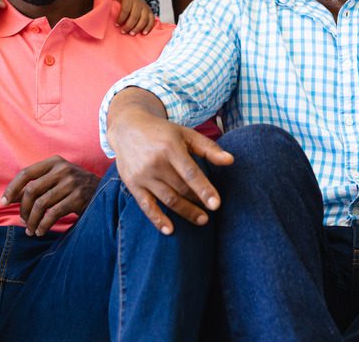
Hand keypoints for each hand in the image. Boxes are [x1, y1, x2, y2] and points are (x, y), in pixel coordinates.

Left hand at [3, 156, 100, 235]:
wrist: (103, 190)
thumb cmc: (73, 186)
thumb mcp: (56, 179)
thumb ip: (36, 185)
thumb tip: (9, 198)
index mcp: (54, 162)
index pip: (26, 173)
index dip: (12, 188)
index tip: (4, 202)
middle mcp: (62, 169)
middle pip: (32, 190)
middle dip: (23, 209)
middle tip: (22, 220)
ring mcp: (71, 183)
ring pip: (41, 204)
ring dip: (32, 220)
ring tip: (30, 229)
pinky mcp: (78, 198)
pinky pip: (53, 214)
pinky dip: (43, 225)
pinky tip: (40, 231)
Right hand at [107, 104, 233, 234]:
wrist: (128, 128)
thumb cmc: (162, 132)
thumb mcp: (185, 134)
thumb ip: (208, 148)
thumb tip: (231, 161)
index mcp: (170, 148)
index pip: (190, 173)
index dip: (204, 189)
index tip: (216, 205)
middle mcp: (155, 162)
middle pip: (180, 188)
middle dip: (197, 203)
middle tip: (210, 213)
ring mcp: (143, 175)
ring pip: (167, 199)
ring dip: (185, 212)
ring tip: (201, 220)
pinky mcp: (133, 184)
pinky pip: (146, 206)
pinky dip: (157, 220)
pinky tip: (170, 230)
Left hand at [109, 0, 155, 34]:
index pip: (126, 9)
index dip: (121, 18)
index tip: (116, 25)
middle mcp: (139, 3)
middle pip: (135, 16)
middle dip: (129, 25)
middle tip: (123, 32)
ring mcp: (145, 8)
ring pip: (144, 19)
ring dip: (138, 28)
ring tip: (131, 34)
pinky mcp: (150, 12)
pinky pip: (151, 20)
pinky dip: (148, 27)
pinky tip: (143, 33)